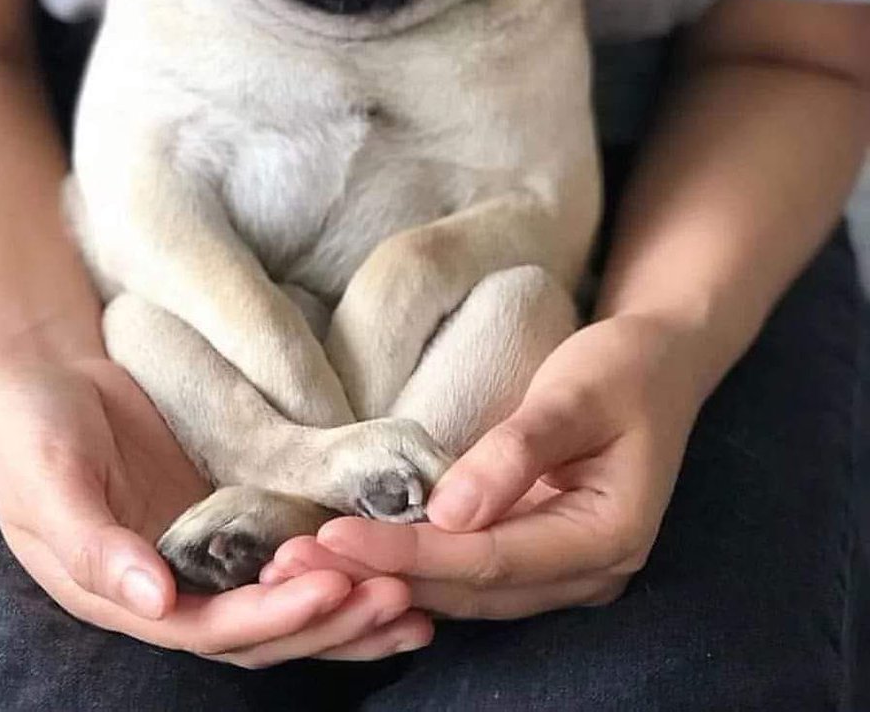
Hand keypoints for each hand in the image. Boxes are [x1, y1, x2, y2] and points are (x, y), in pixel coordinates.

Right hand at [0, 348, 430, 664]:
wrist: (47, 371)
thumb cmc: (32, 428)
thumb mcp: (47, 481)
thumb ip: (93, 544)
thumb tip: (154, 600)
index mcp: (124, 594)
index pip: (210, 628)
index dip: (273, 616)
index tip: (333, 590)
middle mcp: (171, 586)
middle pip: (261, 627)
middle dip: (329, 619)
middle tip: (399, 597)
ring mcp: (204, 548)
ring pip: (283, 595)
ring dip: (345, 605)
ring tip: (414, 600)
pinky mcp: (229, 507)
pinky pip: (288, 542)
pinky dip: (332, 556)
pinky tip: (385, 552)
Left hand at [261, 315, 707, 618]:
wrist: (660, 363)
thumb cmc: (623, 369)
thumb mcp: (576, 393)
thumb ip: (517, 451)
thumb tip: (449, 514)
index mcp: (608, 538)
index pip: (492, 561)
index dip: (412, 553)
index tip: (336, 536)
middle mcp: (589, 574)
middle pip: (472, 590)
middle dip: (383, 576)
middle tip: (296, 561)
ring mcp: (567, 570)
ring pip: (468, 592)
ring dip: (391, 577)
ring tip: (310, 562)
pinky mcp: (542, 552)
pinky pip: (473, 574)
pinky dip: (417, 566)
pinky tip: (362, 554)